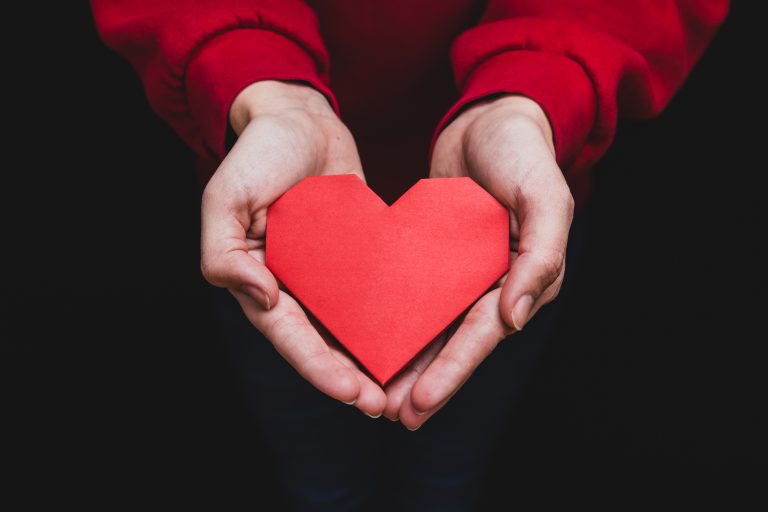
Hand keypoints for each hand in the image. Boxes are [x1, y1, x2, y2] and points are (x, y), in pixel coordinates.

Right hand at [201, 81, 386, 416]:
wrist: (299, 116)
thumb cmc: (258, 154)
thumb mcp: (226, 198)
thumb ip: (224, 254)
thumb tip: (259, 298)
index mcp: (259, 279)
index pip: (290, 336)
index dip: (319, 369)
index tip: (353, 394)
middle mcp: (293, 283)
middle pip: (322, 342)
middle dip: (351, 377)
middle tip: (383, 406)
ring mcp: (326, 270)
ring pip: (350, 325)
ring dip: (373, 356)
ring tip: (404, 385)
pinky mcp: (354, 253)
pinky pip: (372, 289)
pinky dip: (389, 313)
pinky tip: (419, 331)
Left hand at [394, 95, 574, 428]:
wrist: (492, 116)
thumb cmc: (524, 152)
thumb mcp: (545, 195)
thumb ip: (542, 255)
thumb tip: (515, 319)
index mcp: (525, 278)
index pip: (484, 335)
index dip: (453, 372)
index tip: (420, 404)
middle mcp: (495, 283)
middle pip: (456, 343)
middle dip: (426, 382)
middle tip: (391, 415)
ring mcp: (464, 272)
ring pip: (434, 327)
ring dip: (408, 362)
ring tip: (376, 396)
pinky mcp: (437, 256)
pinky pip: (416, 293)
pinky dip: (396, 319)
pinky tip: (369, 339)